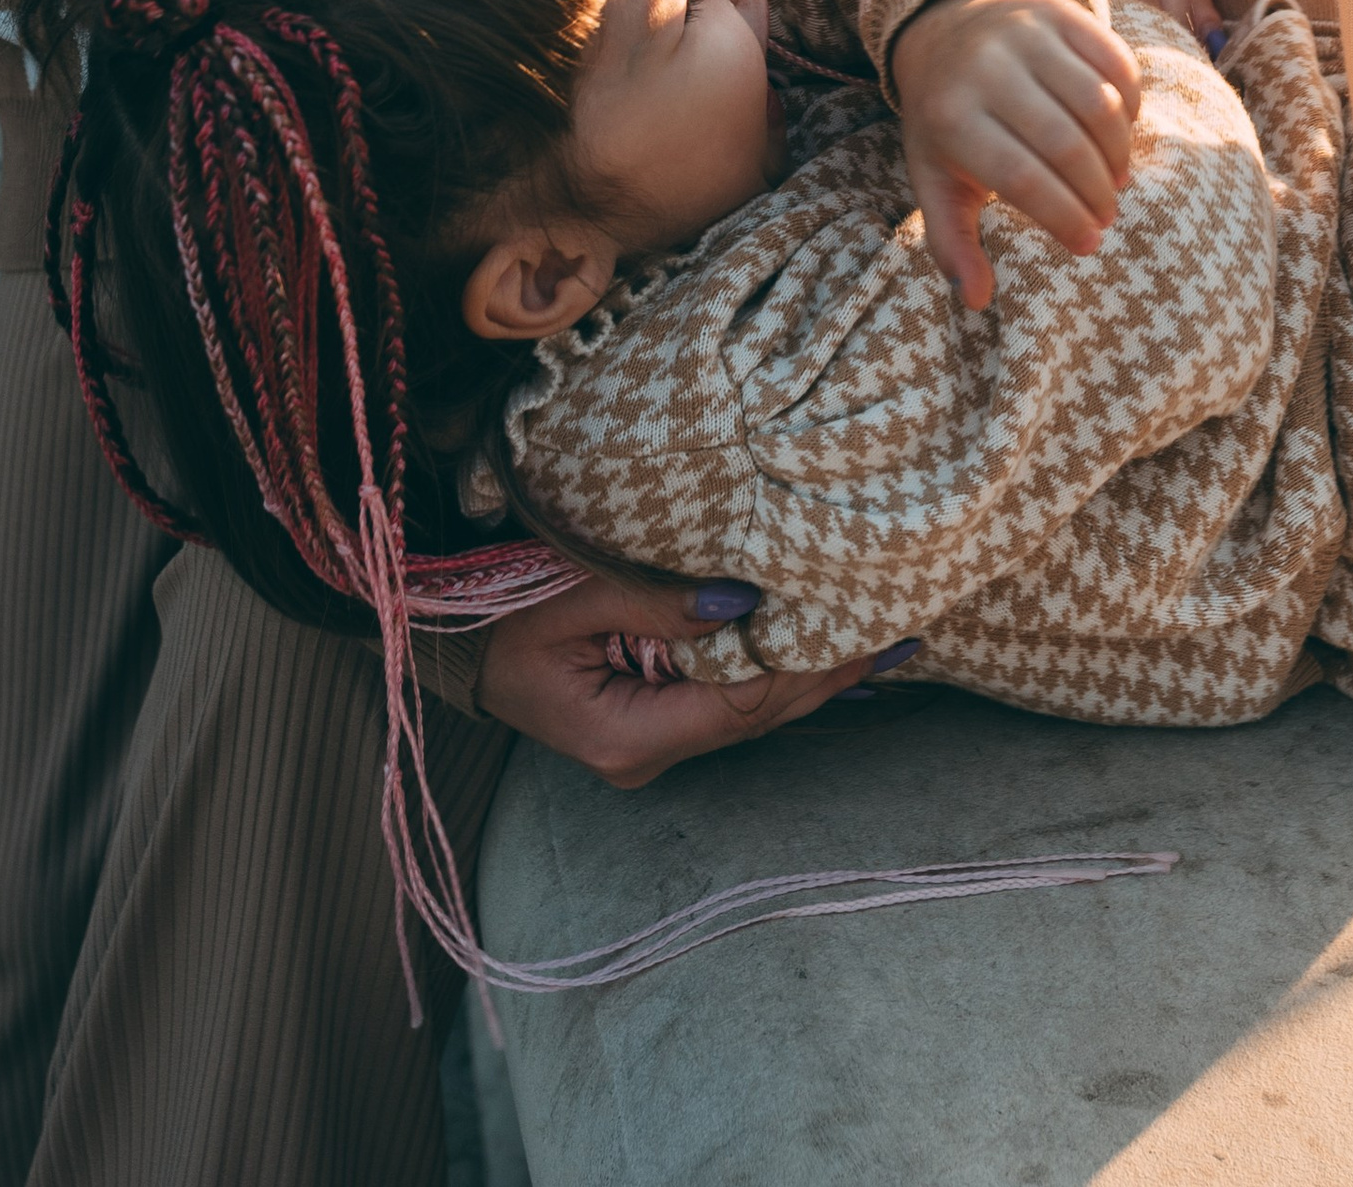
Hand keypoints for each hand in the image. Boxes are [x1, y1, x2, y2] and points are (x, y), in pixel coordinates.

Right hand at [476, 573, 900, 789]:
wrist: (450, 647)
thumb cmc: (495, 618)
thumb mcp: (566, 599)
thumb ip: (653, 600)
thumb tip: (745, 599)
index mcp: (629, 737)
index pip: (741, 703)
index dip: (807, 668)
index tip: (864, 631)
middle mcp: (649, 753)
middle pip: (758, 713)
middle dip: (829, 673)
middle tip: (902, 634)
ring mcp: (653, 741)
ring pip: (749, 709)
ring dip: (813, 672)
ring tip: (884, 642)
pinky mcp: (653, 717)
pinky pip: (728, 696)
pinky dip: (776, 670)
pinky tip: (828, 658)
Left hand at [885, 0, 1141, 312]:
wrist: (946, 29)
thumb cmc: (947, 121)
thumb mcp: (934, 178)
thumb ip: (951, 241)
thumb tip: (975, 300)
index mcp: (951, 115)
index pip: (1020, 175)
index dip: (1063, 215)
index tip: (1088, 244)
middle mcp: (987, 67)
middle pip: (1064, 141)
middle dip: (1096, 190)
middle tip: (1107, 216)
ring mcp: (1026, 32)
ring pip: (1097, 101)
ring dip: (1118, 152)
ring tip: (1117, 180)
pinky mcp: (1060, 12)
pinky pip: (1115, 61)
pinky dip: (1130, 103)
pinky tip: (1123, 133)